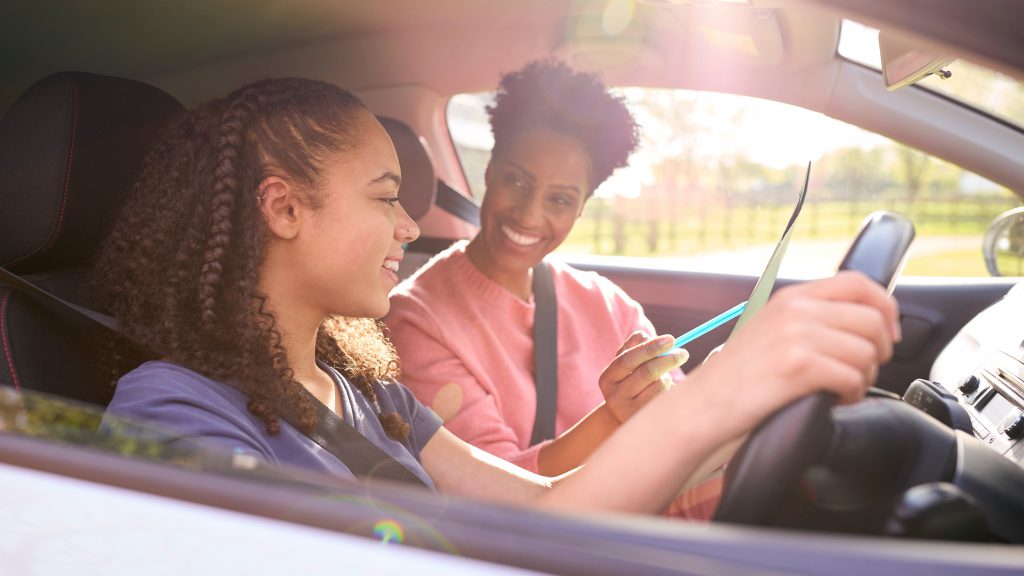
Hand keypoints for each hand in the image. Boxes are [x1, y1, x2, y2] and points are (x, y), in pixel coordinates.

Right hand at [599, 331, 688, 423]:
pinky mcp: (646, 420)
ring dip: (668, 376)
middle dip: (668, 359)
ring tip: (666, 377)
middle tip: (683, 353)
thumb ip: (634, 347)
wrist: (623, 417)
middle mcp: (615, 396)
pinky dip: (670, 389)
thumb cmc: (629, 383)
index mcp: (608, 378)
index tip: (671, 339)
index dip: (650, 347)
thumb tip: (646, 336)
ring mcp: (629, 412)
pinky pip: (666, 398)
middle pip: (646, 372)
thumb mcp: (626, 366)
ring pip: (659, 385)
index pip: (628, 359)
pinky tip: (667, 390)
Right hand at [695, 271, 899, 434]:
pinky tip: (833, 400)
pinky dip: (851, 395)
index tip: (887, 333)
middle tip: (863, 371)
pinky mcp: (797, 366)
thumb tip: (863, 322)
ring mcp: (795, 335)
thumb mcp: (771, 330)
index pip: (858, 283)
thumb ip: (809, 318)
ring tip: (841, 389)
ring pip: (866, 352)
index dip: (885, 307)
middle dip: (879, 352)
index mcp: (791, 297)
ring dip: (863, 378)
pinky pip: (853, 378)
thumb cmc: (739, 378)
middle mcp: (794, 310)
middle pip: (871, 320)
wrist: (704, 406)